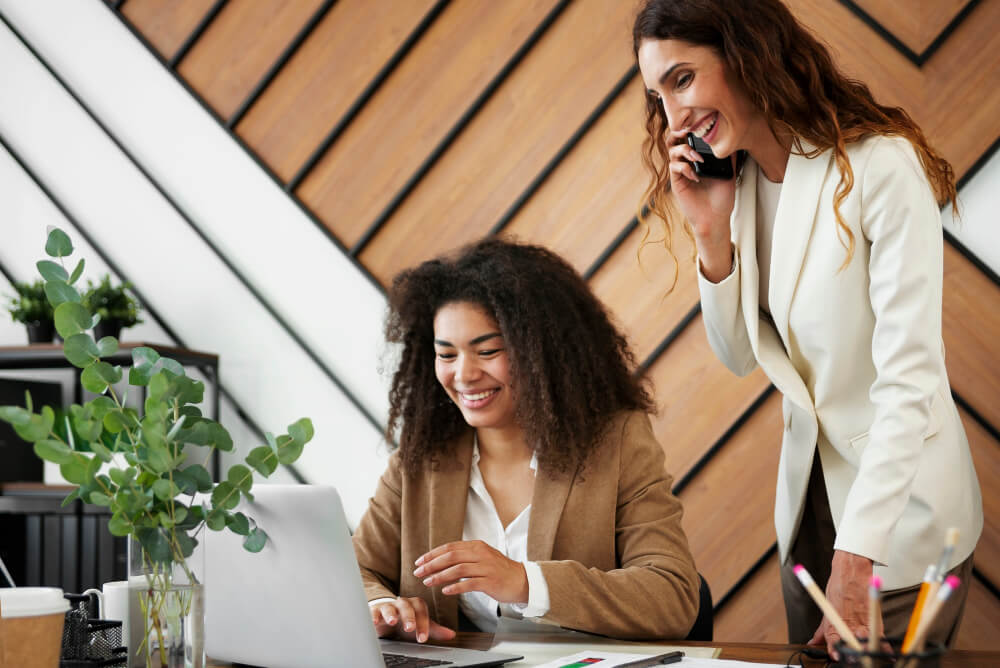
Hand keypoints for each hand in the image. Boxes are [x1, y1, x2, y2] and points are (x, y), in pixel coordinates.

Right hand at [370, 596, 455, 643]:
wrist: (387, 617)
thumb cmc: (405, 622)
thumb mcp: (420, 626)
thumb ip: (434, 629)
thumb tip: (451, 634)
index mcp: (415, 605)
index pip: (421, 611)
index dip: (423, 623)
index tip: (422, 638)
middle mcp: (402, 603)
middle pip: (406, 606)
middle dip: (409, 617)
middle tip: (410, 628)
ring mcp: (388, 606)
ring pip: (389, 607)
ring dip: (391, 614)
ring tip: (392, 621)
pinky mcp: (374, 610)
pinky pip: (373, 611)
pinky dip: (373, 616)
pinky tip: (374, 622)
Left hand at [414, 540, 528, 603]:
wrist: (522, 580)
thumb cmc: (499, 570)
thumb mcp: (482, 557)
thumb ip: (465, 556)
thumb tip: (441, 559)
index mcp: (477, 546)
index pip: (450, 547)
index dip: (432, 554)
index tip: (419, 562)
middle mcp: (481, 554)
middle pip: (451, 556)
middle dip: (432, 564)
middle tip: (418, 572)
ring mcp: (486, 567)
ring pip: (458, 569)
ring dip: (440, 576)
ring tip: (428, 582)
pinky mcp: (490, 582)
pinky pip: (469, 584)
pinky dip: (455, 587)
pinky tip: (445, 591)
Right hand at [665, 131, 735, 281]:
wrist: (716, 218)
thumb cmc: (722, 198)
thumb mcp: (730, 172)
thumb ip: (728, 156)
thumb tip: (733, 138)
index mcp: (699, 158)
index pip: (689, 137)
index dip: (690, 128)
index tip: (699, 123)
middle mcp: (688, 162)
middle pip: (674, 140)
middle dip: (678, 132)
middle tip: (687, 131)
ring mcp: (681, 172)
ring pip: (672, 151)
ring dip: (684, 150)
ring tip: (696, 157)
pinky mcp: (677, 182)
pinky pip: (674, 167)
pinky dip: (684, 168)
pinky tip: (695, 176)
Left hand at [808, 550, 885, 660]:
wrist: (851, 569)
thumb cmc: (839, 587)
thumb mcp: (827, 607)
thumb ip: (822, 629)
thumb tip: (813, 642)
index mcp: (833, 618)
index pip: (832, 638)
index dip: (833, 649)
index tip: (835, 656)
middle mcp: (847, 620)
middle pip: (850, 642)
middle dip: (851, 653)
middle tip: (853, 660)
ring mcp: (861, 619)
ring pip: (865, 641)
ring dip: (866, 651)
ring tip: (867, 658)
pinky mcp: (874, 617)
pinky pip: (880, 636)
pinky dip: (884, 647)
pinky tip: (887, 655)